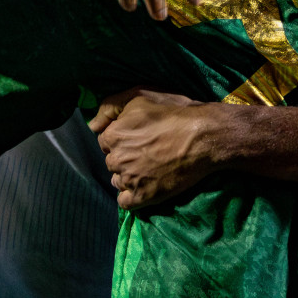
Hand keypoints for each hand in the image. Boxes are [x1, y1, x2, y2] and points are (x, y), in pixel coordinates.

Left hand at [91, 88, 222, 208]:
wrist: (205, 136)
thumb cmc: (175, 111)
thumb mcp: (140, 94)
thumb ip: (109, 106)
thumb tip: (92, 125)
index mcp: (113, 135)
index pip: (105, 141)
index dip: (121, 138)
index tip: (138, 136)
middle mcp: (117, 159)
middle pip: (111, 161)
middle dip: (125, 156)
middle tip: (147, 151)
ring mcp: (130, 179)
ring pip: (117, 181)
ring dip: (128, 176)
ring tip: (150, 167)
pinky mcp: (144, 196)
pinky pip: (125, 202)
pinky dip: (132, 195)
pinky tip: (145, 185)